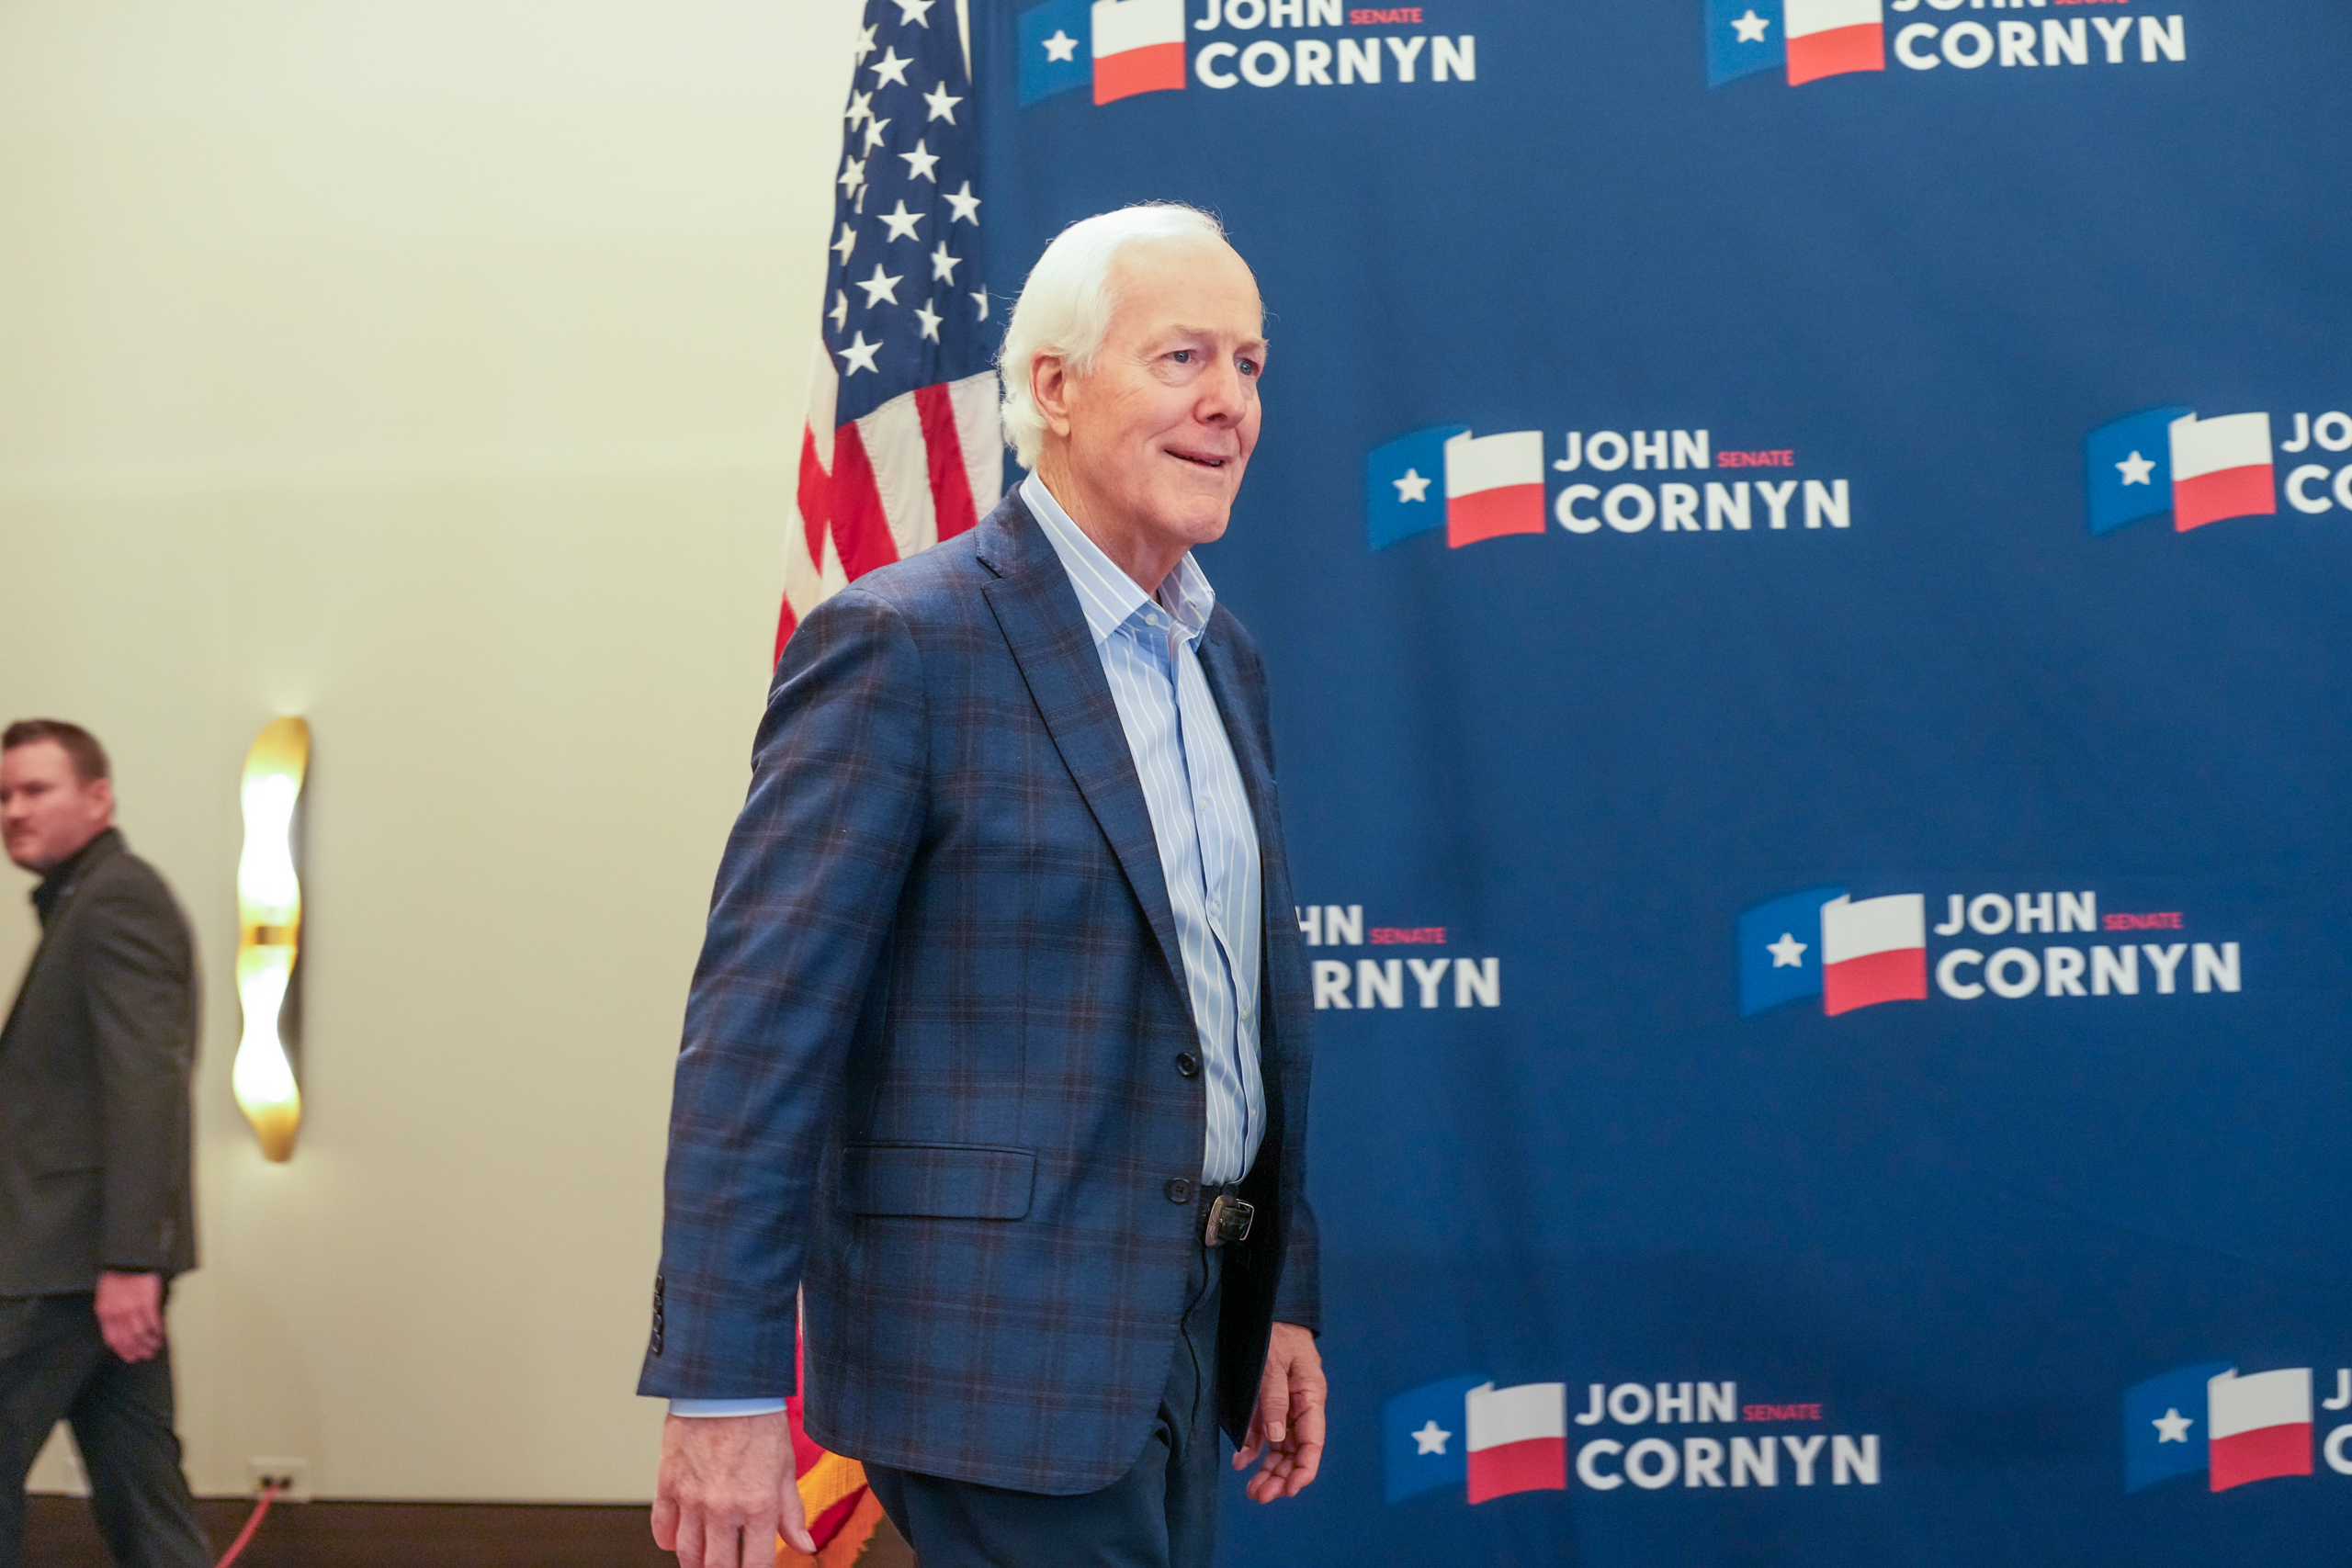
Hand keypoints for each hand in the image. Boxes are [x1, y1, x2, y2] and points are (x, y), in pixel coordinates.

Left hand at [94, 1271, 162, 1362]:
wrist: (128, 1258)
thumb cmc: (118, 1277)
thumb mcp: (107, 1297)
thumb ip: (112, 1314)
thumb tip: (125, 1331)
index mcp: (105, 1312)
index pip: (113, 1338)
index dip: (123, 1350)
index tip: (132, 1357)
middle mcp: (117, 1312)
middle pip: (129, 1339)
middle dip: (139, 1349)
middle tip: (148, 1354)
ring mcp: (133, 1307)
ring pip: (142, 1333)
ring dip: (151, 1342)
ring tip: (156, 1345)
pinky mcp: (148, 1300)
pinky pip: (154, 1321)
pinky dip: (159, 1330)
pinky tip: (162, 1333)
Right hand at [651, 1411, 811, 1565]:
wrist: (726, 1386)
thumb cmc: (759, 1421)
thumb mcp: (785, 1469)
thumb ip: (792, 1513)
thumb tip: (805, 1545)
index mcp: (759, 1505)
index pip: (756, 1565)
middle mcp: (724, 1508)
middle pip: (717, 1567)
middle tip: (729, 1565)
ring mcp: (692, 1498)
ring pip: (687, 1554)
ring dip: (695, 1563)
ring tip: (705, 1559)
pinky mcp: (668, 1483)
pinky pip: (662, 1527)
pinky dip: (668, 1540)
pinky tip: (677, 1541)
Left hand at [1233, 1321, 1324, 1501]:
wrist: (1266, 1307)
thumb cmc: (1275, 1331)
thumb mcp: (1273, 1363)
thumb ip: (1274, 1399)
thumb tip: (1274, 1438)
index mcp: (1310, 1397)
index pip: (1312, 1443)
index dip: (1303, 1470)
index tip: (1289, 1490)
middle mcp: (1300, 1407)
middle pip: (1295, 1451)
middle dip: (1280, 1477)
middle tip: (1259, 1496)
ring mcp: (1283, 1406)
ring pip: (1279, 1447)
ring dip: (1268, 1469)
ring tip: (1252, 1491)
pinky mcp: (1266, 1402)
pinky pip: (1262, 1432)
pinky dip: (1252, 1449)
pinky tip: (1240, 1462)